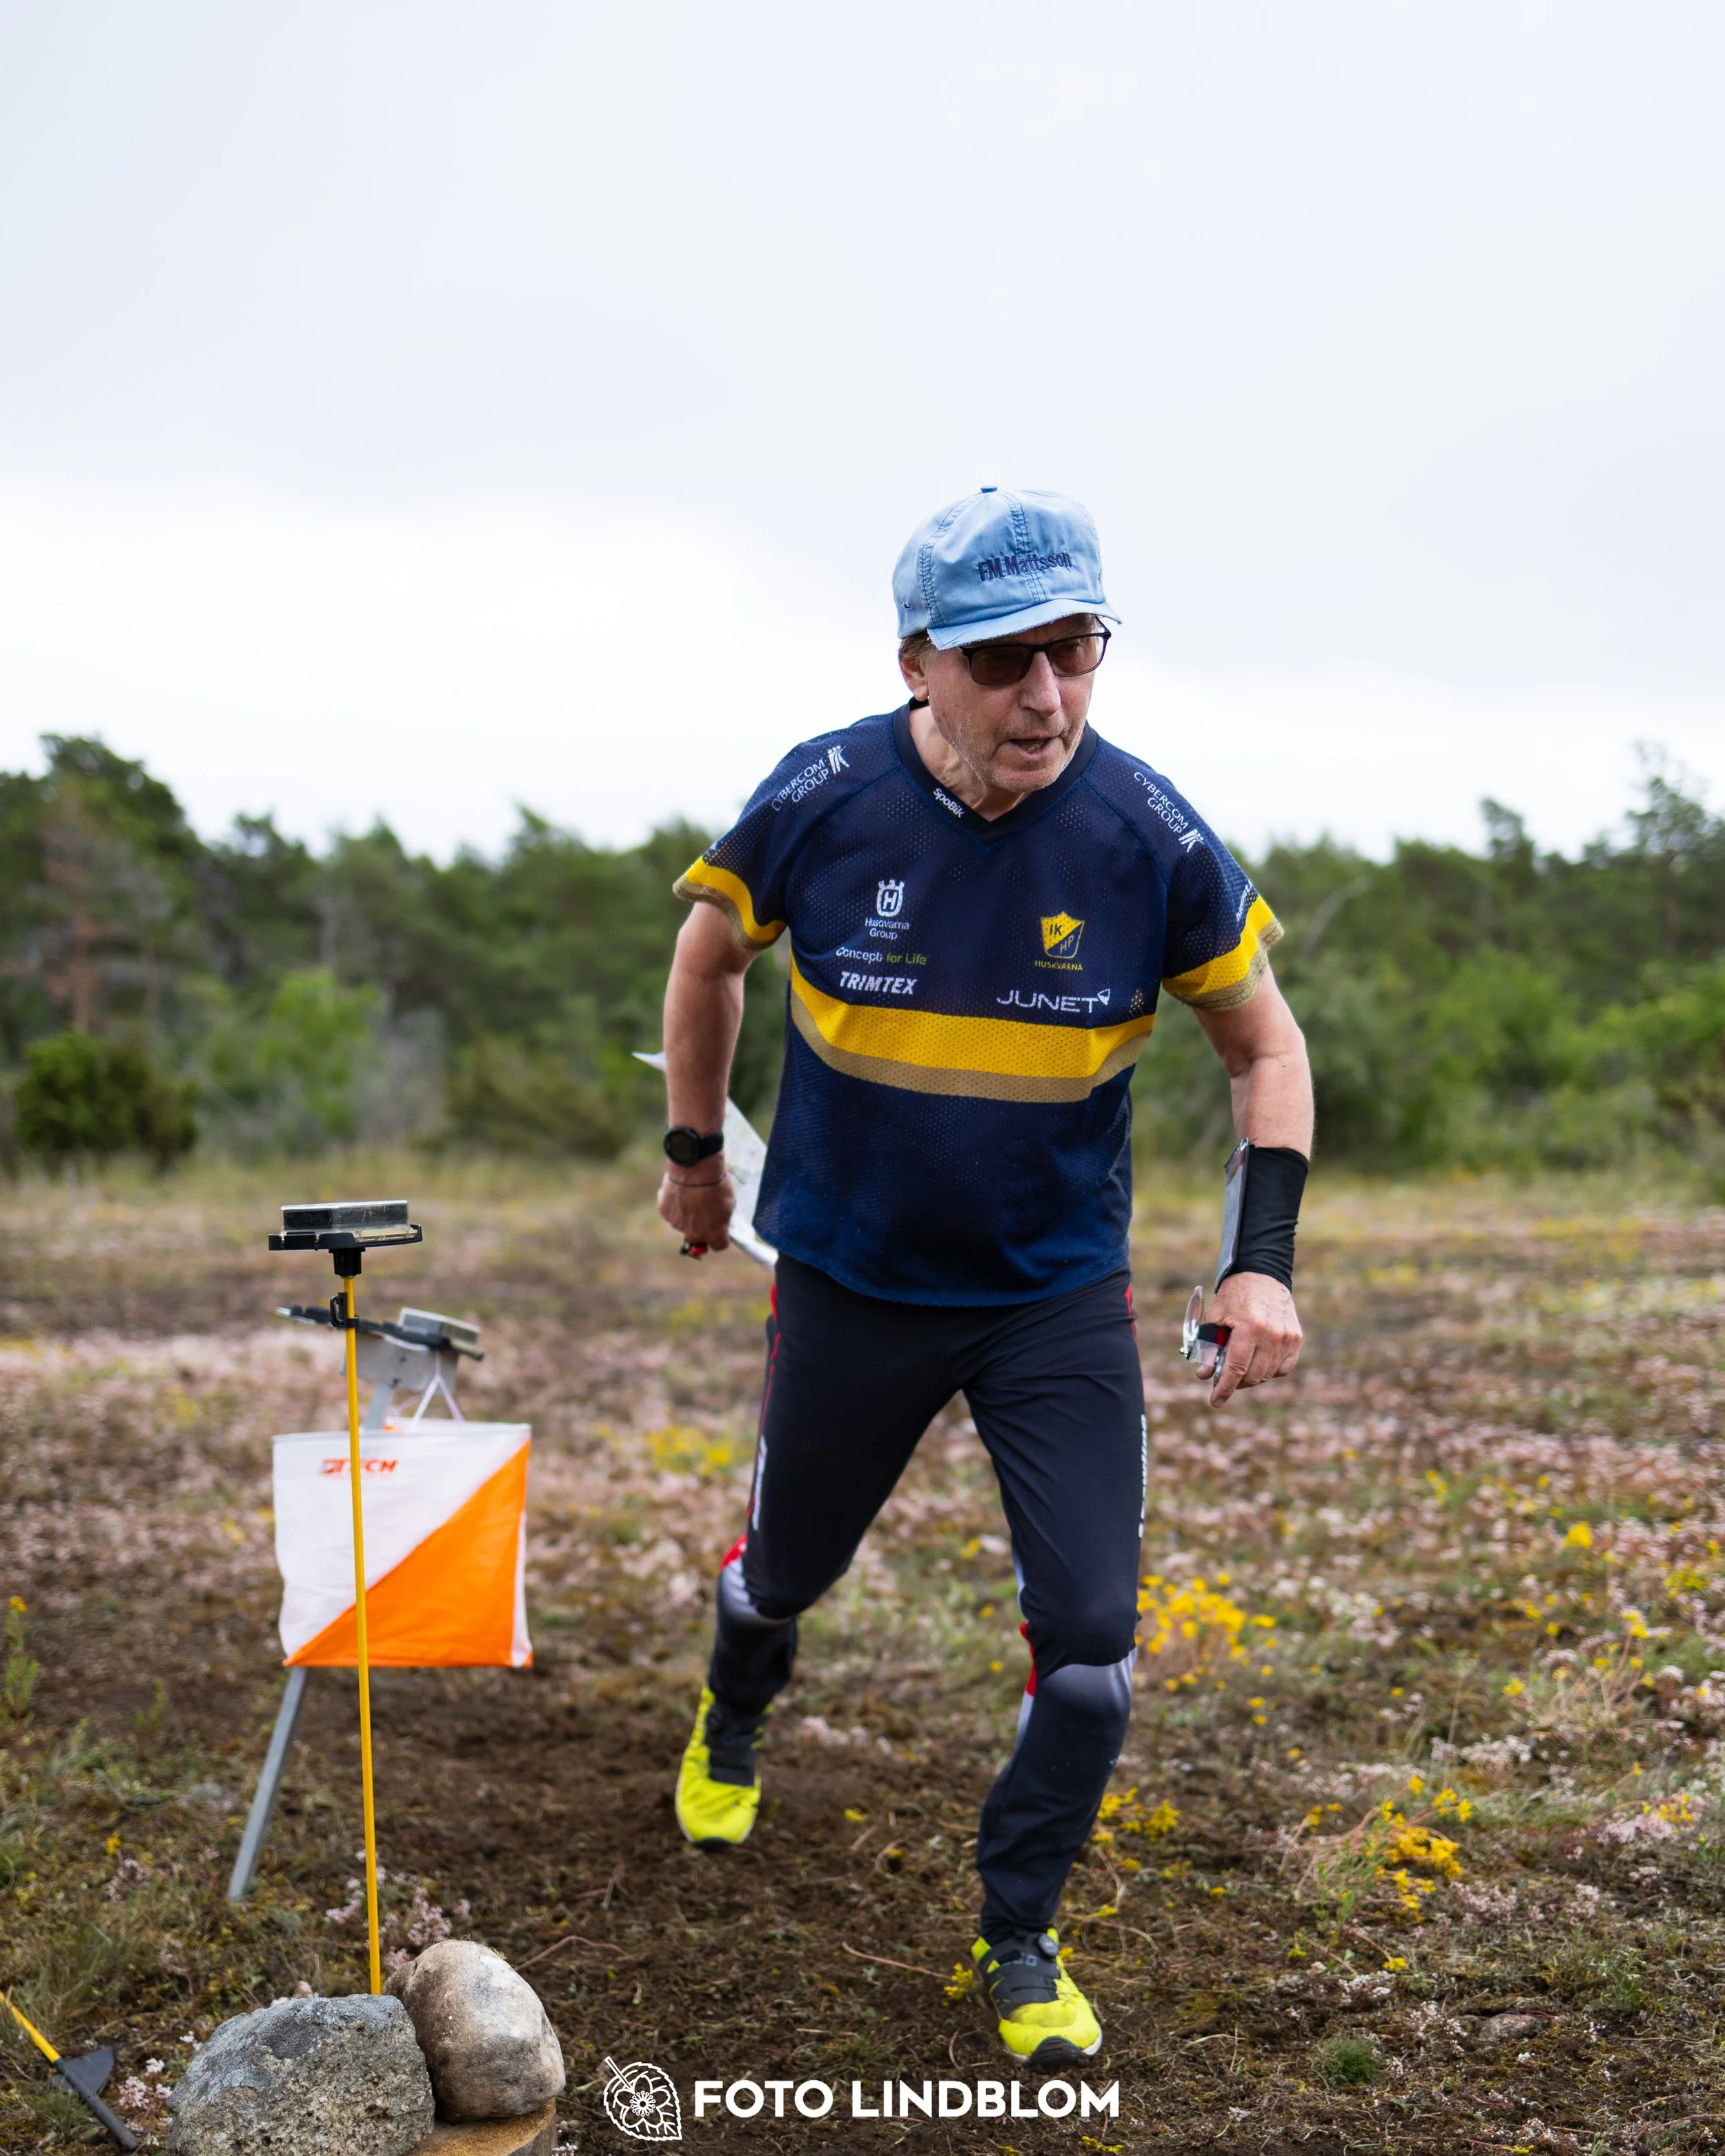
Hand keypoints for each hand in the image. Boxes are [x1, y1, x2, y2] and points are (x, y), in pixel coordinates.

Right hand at [657, 1169, 734, 1252]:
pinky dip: (675, 1204)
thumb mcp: (729, 1203)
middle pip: (698, 1237)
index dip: (721, 1236)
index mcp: (713, 1234)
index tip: (721, 1226)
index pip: (719, 1245)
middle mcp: (693, 1234)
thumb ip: (723, 1218)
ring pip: (683, 1224)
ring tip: (691, 1195)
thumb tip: (720, 1222)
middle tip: (704, 1209)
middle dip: (701, 1227)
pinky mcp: (664, 1212)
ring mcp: (676, 1224)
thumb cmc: (716, 1184)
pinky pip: (671, 1211)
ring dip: (686, 1214)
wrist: (694, 1168)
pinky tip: (680, 1190)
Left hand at [1195, 1271, 1301, 1406]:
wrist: (1262, 1275)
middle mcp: (1272, 1334)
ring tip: (1239, 1366)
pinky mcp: (1296, 1338)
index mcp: (1249, 1327)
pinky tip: (1257, 1361)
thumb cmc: (1235, 1296)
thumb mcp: (1215, 1318)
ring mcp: (1287, 1337)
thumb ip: (1209, 1347)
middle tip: (1223, 1377)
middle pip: (1252, 1376)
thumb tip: (1204, 1375)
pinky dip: (1269, 1371)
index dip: (1224, 1388)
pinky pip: (1283, 1368)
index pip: (1236, 1368)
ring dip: (1250, 1377)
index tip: (1215, 1402)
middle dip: (1235, 1382)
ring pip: (1267, 1375)